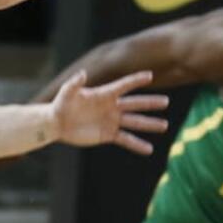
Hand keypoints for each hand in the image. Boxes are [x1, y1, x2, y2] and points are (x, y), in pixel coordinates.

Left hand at [50, 70, 168, 155]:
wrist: (57, 124)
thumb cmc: (61, 105)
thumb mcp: (67, 93)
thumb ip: (74, 84)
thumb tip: (83, 73)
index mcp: (104, 94)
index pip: (123, 85)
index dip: (135, 80)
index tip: (149, 76)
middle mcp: (112, 106)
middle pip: (134, 104)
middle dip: (150, 103)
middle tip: (166, 102)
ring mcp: (111, 121)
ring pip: (134, 122)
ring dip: (149, 124)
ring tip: (165, 126)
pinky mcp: (108, 134)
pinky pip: (126, 139)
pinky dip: (137, 144)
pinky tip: (149, 149)